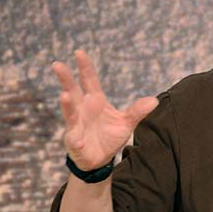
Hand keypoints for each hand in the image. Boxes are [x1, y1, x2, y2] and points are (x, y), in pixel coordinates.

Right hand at [51, 49, 158, 170]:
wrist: (101, 159)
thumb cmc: (110, 136)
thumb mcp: (126, 123)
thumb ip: (137, 111)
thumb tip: (155, 100)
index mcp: (95, 101)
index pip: (89, 80)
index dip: (84, 67)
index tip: (79, 52)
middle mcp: (83, 109)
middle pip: (73, 90)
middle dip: (66, 78)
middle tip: (58, 65)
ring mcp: (77, 124)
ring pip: (70, 112)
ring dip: (67, 104)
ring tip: (64, 95)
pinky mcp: (75, 141)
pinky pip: (75, 139)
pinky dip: (76, 140)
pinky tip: (78, 140)